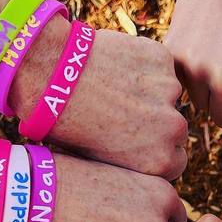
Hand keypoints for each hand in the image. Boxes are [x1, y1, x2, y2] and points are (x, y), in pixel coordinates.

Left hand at [12, 21, 187, 179]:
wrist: (46, 76)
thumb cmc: (65, 124)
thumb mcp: (100, 159)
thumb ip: (132, 160)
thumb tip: (143, 156)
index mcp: (162, 161)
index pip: (175, 159)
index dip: (154, 148)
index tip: (135, 139)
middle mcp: (174, 129)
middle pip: (175, 127)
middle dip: (156, 120)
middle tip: (122, 110)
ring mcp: (170, 91)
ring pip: (167, 93)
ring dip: (149, 90)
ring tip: (113, 86)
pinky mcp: (161, 59)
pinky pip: (158, 64)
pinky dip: (142, 64)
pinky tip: (114, 65)